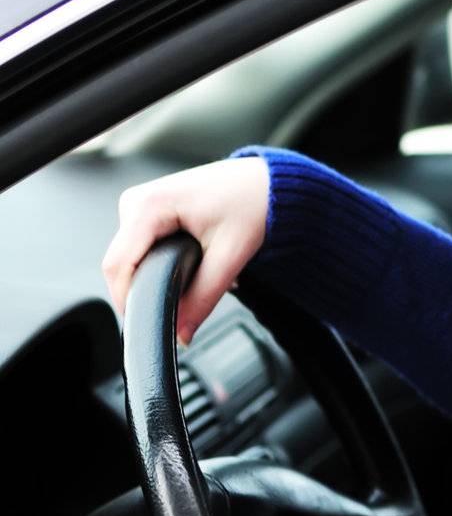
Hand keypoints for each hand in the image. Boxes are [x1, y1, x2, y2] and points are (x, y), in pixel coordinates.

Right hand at [102, 156, 269, 345]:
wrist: (269, 182)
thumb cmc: (255, 202)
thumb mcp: (231, 255)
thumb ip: (202, 298)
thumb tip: (181, 334)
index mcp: (149, 205)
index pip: (118, 265)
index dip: (128, 300)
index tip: (147, 323)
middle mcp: (136, 201)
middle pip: (120, 264)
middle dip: (146, 289)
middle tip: (185, 302)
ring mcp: (140, 204)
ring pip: (130, 258)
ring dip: (156, 275)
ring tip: (199, 272)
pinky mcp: (149, 211)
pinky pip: (141, 247)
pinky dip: (161, 261)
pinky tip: (192, 261)